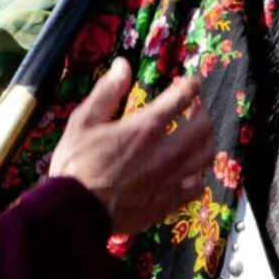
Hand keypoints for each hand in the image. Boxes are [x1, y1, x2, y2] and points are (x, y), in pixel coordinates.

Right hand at [48, 59, 211, 235]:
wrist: (73, 213)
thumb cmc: (74, 165)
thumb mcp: (83, 121)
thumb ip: (107, 92)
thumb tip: (123, 65)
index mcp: (145, 128)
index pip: (183, 97)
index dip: (190, 85)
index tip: (187, 83)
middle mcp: (165, 152)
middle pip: (203, 126)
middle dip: (201, 110)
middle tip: (191, 107)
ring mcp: (169, 180)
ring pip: (206, 155)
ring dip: (204, 140)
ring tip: (194, 135)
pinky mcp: (168, 203)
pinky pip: (197, 186)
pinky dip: (197, 175)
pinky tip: (188, 170)